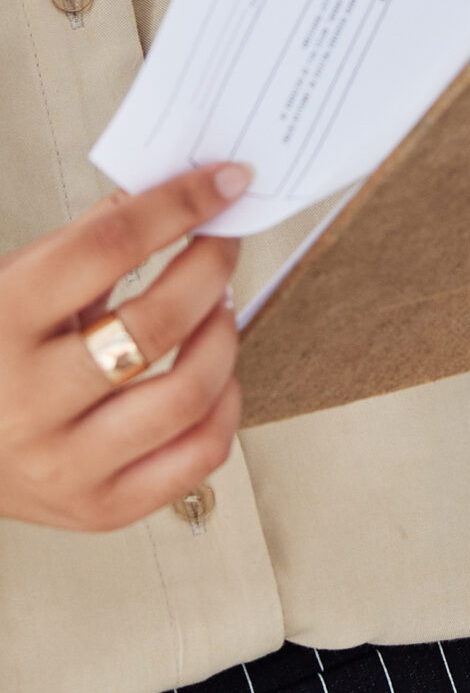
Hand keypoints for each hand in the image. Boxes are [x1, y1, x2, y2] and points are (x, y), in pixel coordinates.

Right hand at [0, 164, 251, 533]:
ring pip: (188, 394)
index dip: (179, 205)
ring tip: (218, 310)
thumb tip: (166, 196)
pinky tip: (215, 377)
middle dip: (210, 271)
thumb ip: (83, 248)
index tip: (224, 184)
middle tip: (222, 248)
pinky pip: (198, 456)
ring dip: (223, 338)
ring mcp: (66, 462)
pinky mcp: (100, 507)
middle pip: (157, 323)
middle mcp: (28, 399)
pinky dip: (225, 407)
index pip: (107, 246)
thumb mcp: (7, 289)